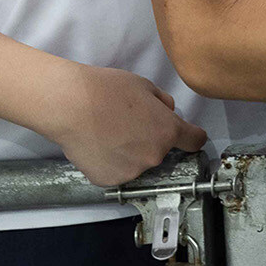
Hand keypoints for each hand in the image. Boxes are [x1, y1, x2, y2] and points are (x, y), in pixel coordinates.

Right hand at [50, 62, 208, 187]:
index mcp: (167, 131)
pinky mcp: (110, 180)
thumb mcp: (144, 85)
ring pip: (139, 163)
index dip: (193, 136)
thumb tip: (166, 110)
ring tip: (110, 133)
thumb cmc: (106, 90)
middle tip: (130, 123)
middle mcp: (154, 155)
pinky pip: (118, 172)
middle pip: (162, 151)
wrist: (71, 106)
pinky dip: (112, 162)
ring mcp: (132, 171)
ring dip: (131, 153)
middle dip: (151, 139)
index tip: (190, 137)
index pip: (194, 141)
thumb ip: (162, 102)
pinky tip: (100, 145)